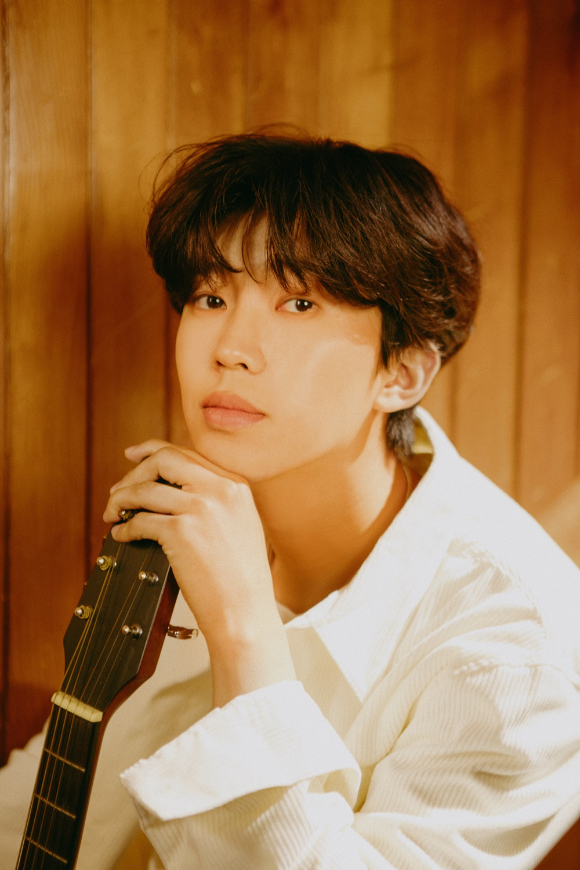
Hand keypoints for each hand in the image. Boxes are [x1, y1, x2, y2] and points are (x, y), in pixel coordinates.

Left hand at [103, 440, 295, 705]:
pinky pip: (140, 520)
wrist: (246, 613)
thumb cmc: (242, 580)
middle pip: (163, 460)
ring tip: (112, 514)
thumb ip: (218, 501)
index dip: (152, 451)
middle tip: (117, 492)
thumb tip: (172, 490)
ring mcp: (201, 508)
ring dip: (120, 500)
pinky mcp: (182, 532)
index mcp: (236, 485)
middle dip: (133, 473)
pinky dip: (124, 527)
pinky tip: (122, 536)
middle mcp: (220, 490)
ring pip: (144, 489)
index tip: (133, 456)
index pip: (186, 453)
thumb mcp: (242, 525)